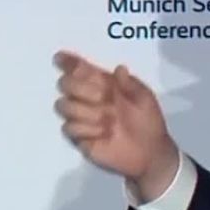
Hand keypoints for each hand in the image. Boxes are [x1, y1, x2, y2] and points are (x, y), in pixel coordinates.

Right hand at [53, 50, 178, 201]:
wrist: (149, 152)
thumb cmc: (148, 121)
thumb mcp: (145, 100)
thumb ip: (131, 84)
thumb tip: (119, 68)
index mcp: (105, 85)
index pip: (82, 70)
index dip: (70, 63)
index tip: (60, 57)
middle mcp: (89, 98)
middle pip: (66, 84)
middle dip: (79, 87)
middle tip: (101, 97)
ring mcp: (82, 117)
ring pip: (64, 105)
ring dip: (86, 112)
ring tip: (109, 121)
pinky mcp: (79, 137)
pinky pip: (69, 128)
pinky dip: (87, 129)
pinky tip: (103, 134)